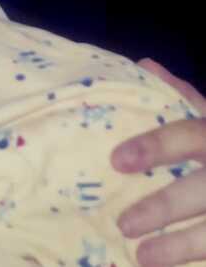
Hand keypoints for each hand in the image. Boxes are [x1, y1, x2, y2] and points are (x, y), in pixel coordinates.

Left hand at [112, 58, 205, 265]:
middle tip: (123, 223)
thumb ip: (185, 96)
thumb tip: (144, 66)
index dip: (154, 147)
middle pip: (204, 190)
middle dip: (164, 208)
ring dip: (182, 247)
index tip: (116, 161)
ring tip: (143, 256)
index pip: (190, 135)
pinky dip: (203, 261)